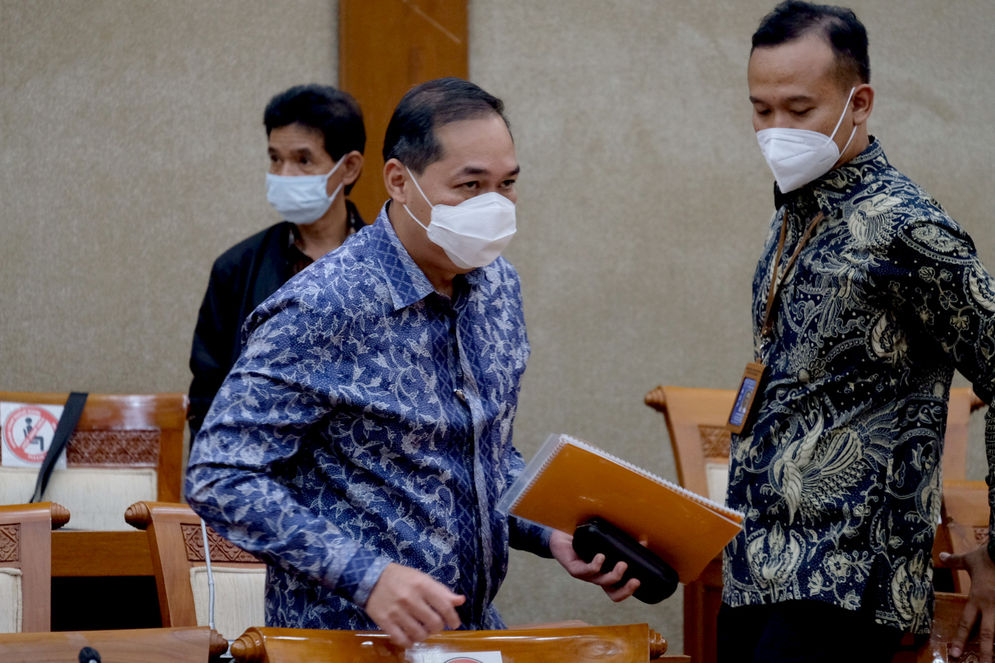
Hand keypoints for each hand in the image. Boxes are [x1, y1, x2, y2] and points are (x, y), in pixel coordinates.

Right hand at [364, 563, 464, 647]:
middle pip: (434, 623)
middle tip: (434, 625)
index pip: (445, 606)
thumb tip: (461, 600)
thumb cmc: (400, 577)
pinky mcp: (385, 622)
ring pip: (419, 634)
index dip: (453, 618)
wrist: (370, 577)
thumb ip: (441, 590)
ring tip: (422, 629)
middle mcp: (410, 598)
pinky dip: (409, 642)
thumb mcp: (422, 578)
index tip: (454, 623)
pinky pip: (402, 640)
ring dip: (424, 635)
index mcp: (422, 585)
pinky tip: (410, 636)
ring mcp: (397, 612)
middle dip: (438, 627)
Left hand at [549, 529, 639, 601]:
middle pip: (612, 593)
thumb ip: (621, 544)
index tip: (639, 580)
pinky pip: (586, 571)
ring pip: (601, 581)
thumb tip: (644, 541)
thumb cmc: (584, 540)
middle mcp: (596, 577)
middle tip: (636, 580)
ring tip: (622, 564)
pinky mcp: (574, 569)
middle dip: (626, 590)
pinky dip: (596, 564)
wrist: (559, 536)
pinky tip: (601, 556)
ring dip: (614, 575)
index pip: (618, 590)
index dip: (628, 591)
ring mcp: (585, 575)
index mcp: (604, 574)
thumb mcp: (604, 542)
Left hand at [940, 545, 994, 661]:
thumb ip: (955, 562)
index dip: (959, 639)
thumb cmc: (988, 556)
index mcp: (977, 599)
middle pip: (987, 635)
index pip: (965, 623)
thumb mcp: (969, 559)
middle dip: (985, 653)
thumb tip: (942, 556)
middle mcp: (992, 607)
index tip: (954, 653)